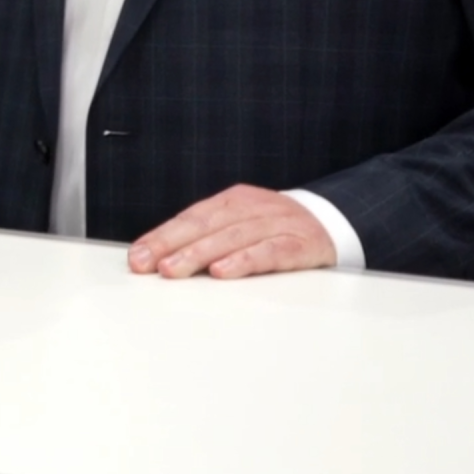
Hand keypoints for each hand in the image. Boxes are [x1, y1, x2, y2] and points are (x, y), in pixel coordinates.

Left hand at [126, 185, 337, 279]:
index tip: (137, 257)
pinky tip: (224, 272)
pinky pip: (270, 252)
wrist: (336, 221)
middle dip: (173, 245)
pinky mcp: (301, 244)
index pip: (191, 217)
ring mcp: (278, 224)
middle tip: (149, 265)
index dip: (162, 236)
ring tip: (175, 269)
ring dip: (201, 253)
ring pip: (234, 237)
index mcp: (234, 201)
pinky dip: (245, 261)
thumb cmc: (278, 229)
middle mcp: (253, 208)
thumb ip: (207, 238)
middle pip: (207, 225)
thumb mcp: (242, 225)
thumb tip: (161, 259)